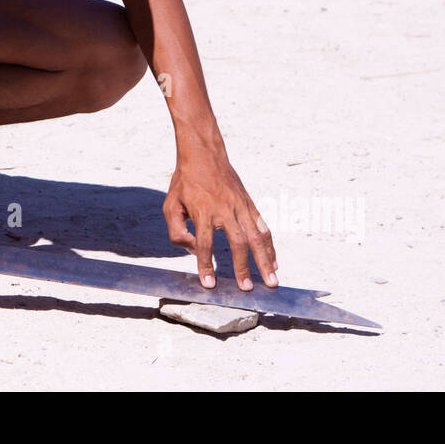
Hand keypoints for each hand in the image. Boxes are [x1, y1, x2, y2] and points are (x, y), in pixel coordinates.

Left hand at [163, 150, 277, 291]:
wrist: (203, 154)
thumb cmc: (185, 182)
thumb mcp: (170, 205)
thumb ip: (178, 232)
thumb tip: (194, 251)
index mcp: (203, 212)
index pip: (205, 245)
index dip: (206, 266)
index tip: (209, 284)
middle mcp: (225, 210)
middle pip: (237, 243)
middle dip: (243, 268)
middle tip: (246, 289)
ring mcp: (240, 206)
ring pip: (256, 237)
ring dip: (265, 260)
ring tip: (271, 280)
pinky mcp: (249, 203)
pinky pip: (263, 226)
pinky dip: (270, 245)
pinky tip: (274, 261)